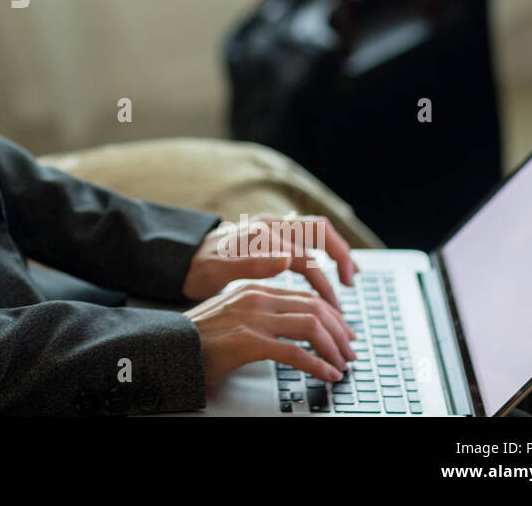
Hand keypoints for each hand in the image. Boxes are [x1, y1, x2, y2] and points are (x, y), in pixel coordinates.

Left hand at [181, 214, 358, 306]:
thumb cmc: (197, 269)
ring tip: (346, 279)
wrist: (180, 257)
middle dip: (340, 254)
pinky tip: (323, 272)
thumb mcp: (217, 272)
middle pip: (320, 230)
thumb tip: (287, 260)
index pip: (307, 256)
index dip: (325, 282)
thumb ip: (251, 265)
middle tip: (351, 282)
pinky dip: (319, 254)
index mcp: (262, 234)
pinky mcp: (268, 234)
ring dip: (332, 253)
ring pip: (314, 233)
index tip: (334, 307)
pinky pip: (303, 239)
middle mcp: (269, 225)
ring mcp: (270, 227)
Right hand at [184, 283, 356, 385]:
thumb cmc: (200, 336)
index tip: (344, 333)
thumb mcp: (233, 313)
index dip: (333, 316)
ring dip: (333, 348)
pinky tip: (326, 375)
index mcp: (254, 289)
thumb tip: (294, 328)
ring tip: (342, 365)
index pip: (306, 296)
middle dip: (340, 332)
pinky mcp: (248, 342)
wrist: (170, 345)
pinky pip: (295, 353)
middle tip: (350, 351)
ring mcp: (252, 319)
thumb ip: (261, 313)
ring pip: (311, 327)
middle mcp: (256, 299)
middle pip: (315, 308)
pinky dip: (317, 365)